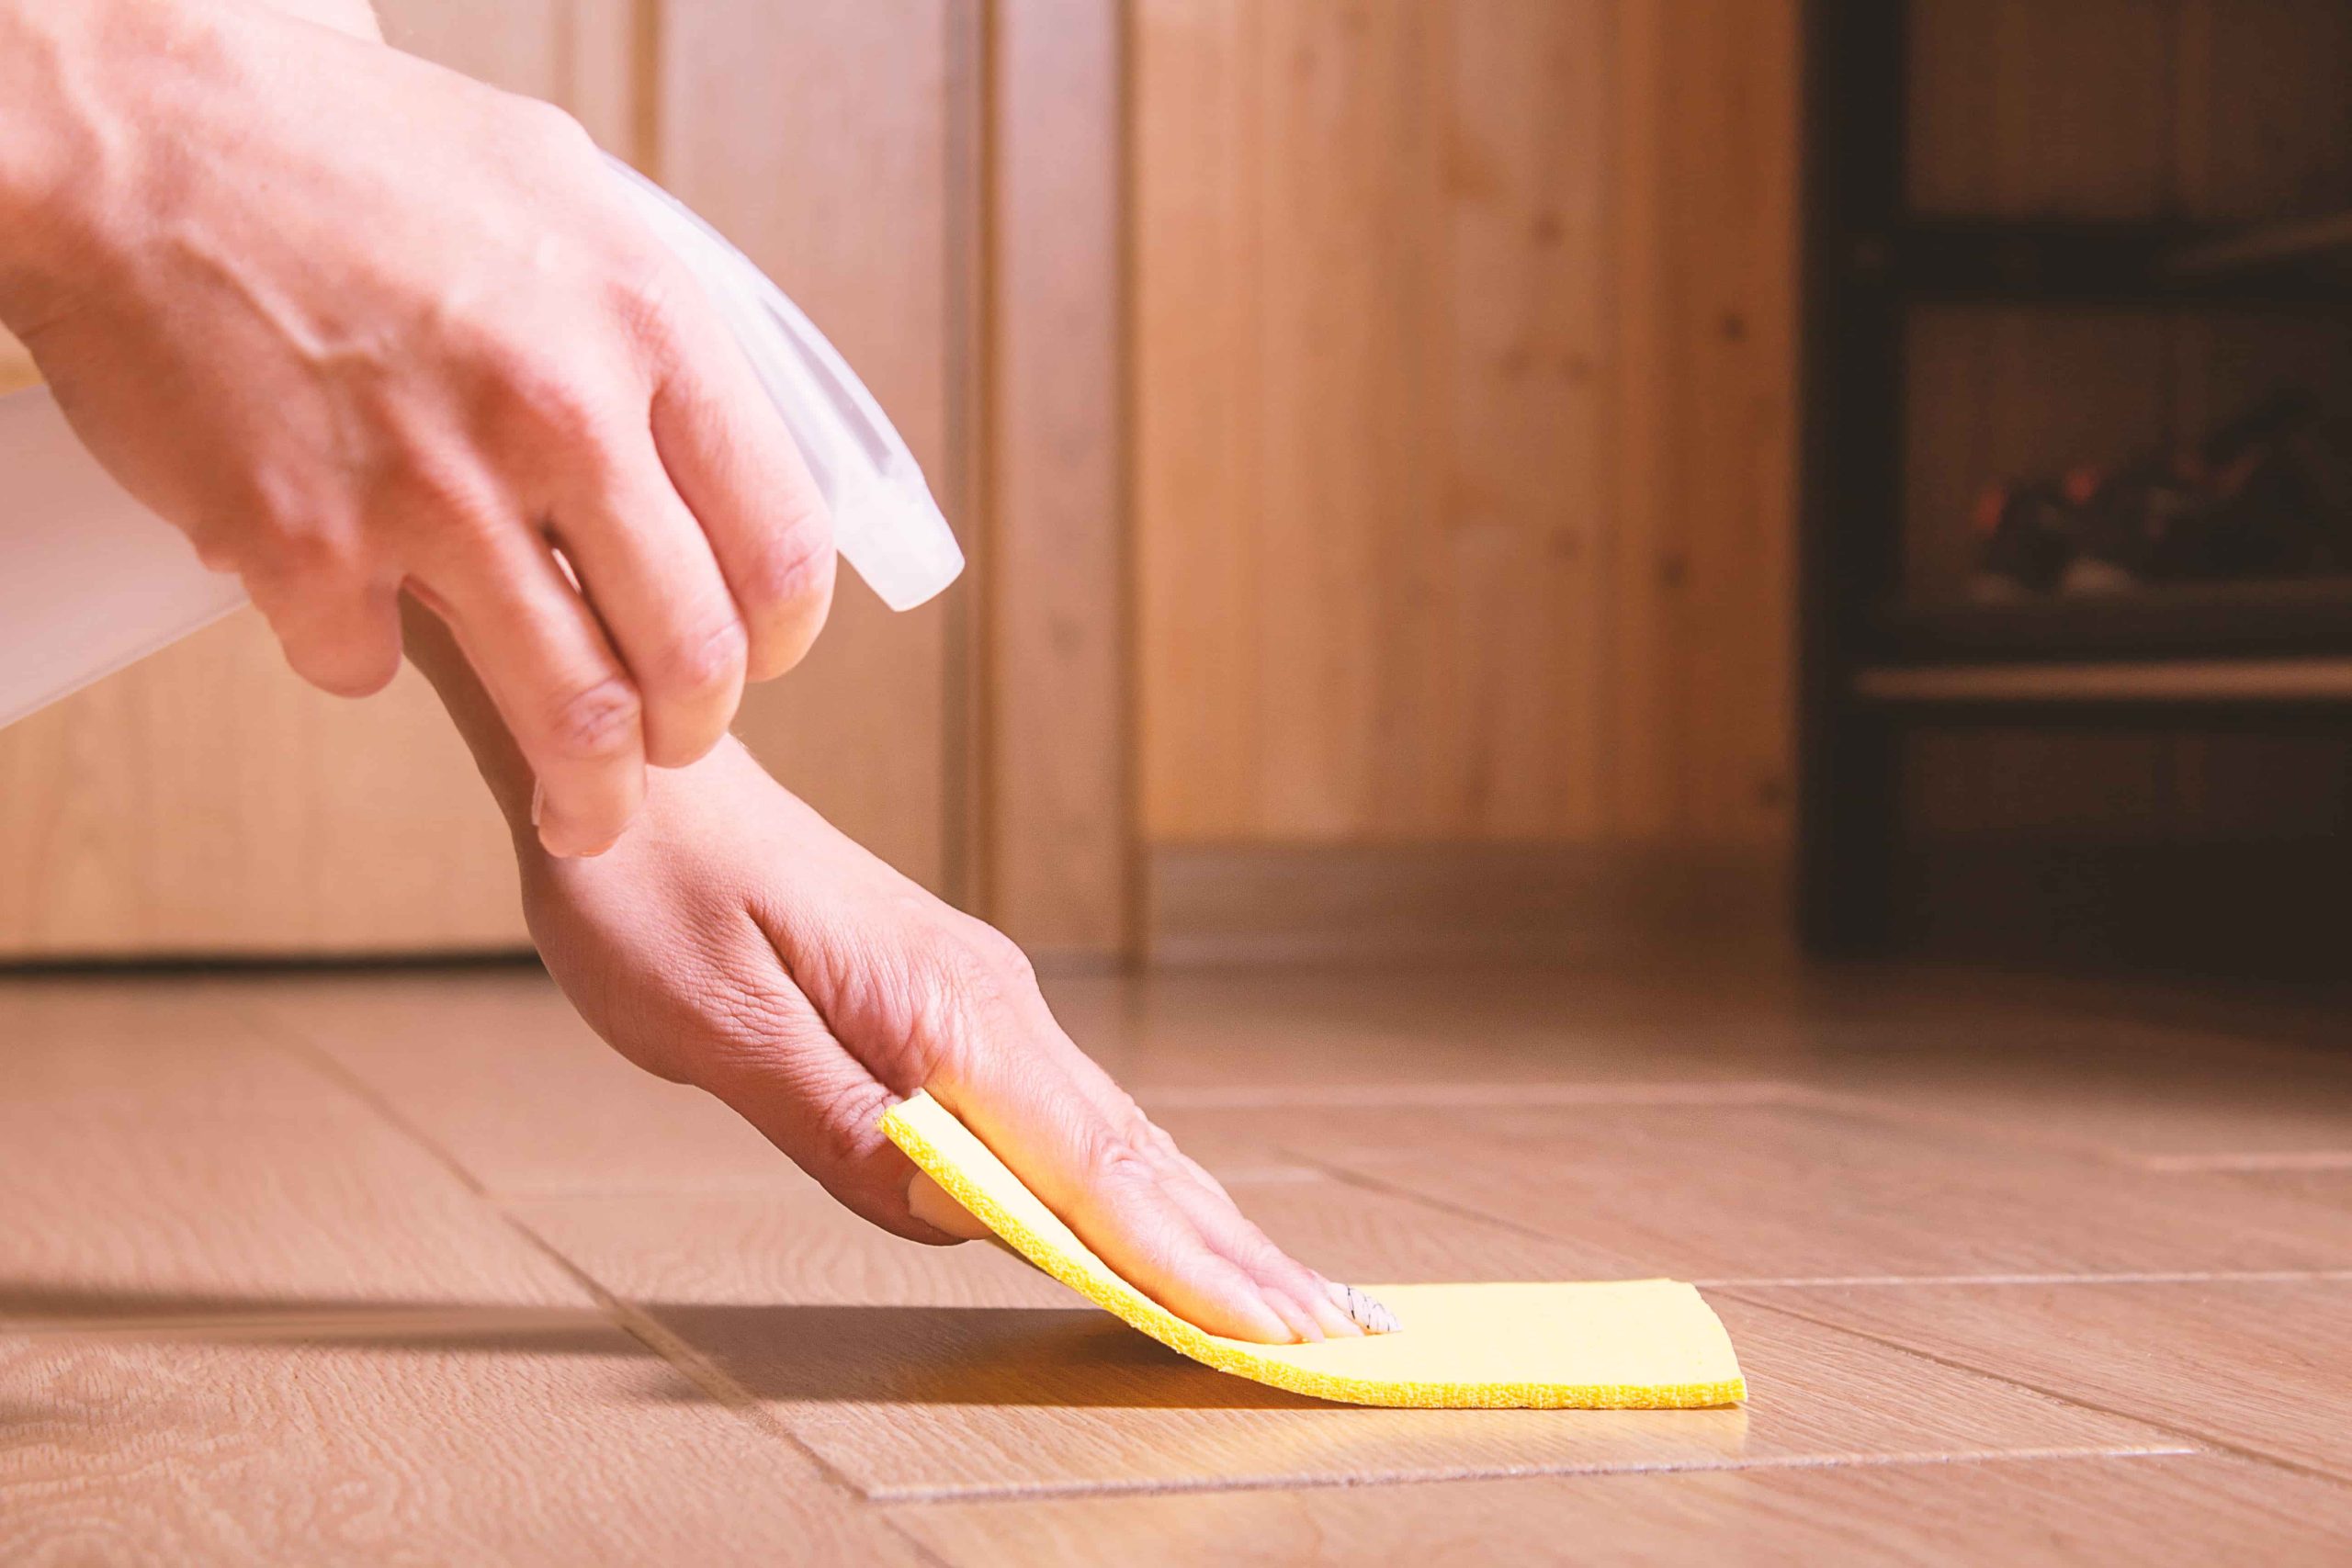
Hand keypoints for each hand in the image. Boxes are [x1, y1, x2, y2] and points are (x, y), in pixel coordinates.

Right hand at [0, 0, 832, 856]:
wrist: (127, 133)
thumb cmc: (335, 145)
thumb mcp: (557, 189)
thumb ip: (643, 321)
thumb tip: (709, 425)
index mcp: (645, 325)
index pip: (780, 547)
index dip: (779, 638)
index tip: (757, 661)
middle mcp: (559, 412)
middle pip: (693, 657)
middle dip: (693, 734)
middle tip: (670, 749)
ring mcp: (431, 488)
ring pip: (573, 718)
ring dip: (588, 790)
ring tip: (582, 810)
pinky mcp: (304, 545)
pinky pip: (373, 670)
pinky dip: (367, 659)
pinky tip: (355, 609)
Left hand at [516, 737, 1371, 1343]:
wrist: (644, 769)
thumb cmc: (656, 886)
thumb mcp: (713, 1017)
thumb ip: (835, 1119)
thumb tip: (953, 1209)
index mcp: (943, 1010)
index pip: (1090, 1165)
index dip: (1182, 1258)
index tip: (1270, 1326)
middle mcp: (989, 1002)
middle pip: (1134, 1153)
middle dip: (1230, 1250)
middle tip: (1327, 1330)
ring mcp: (981, 998)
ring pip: (1115, 1131)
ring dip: (1197, 1217)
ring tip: (1276, 1288)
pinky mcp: (954, 1002)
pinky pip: (1068, 1108)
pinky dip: (1134, 1175)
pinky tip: (1159, 1208)